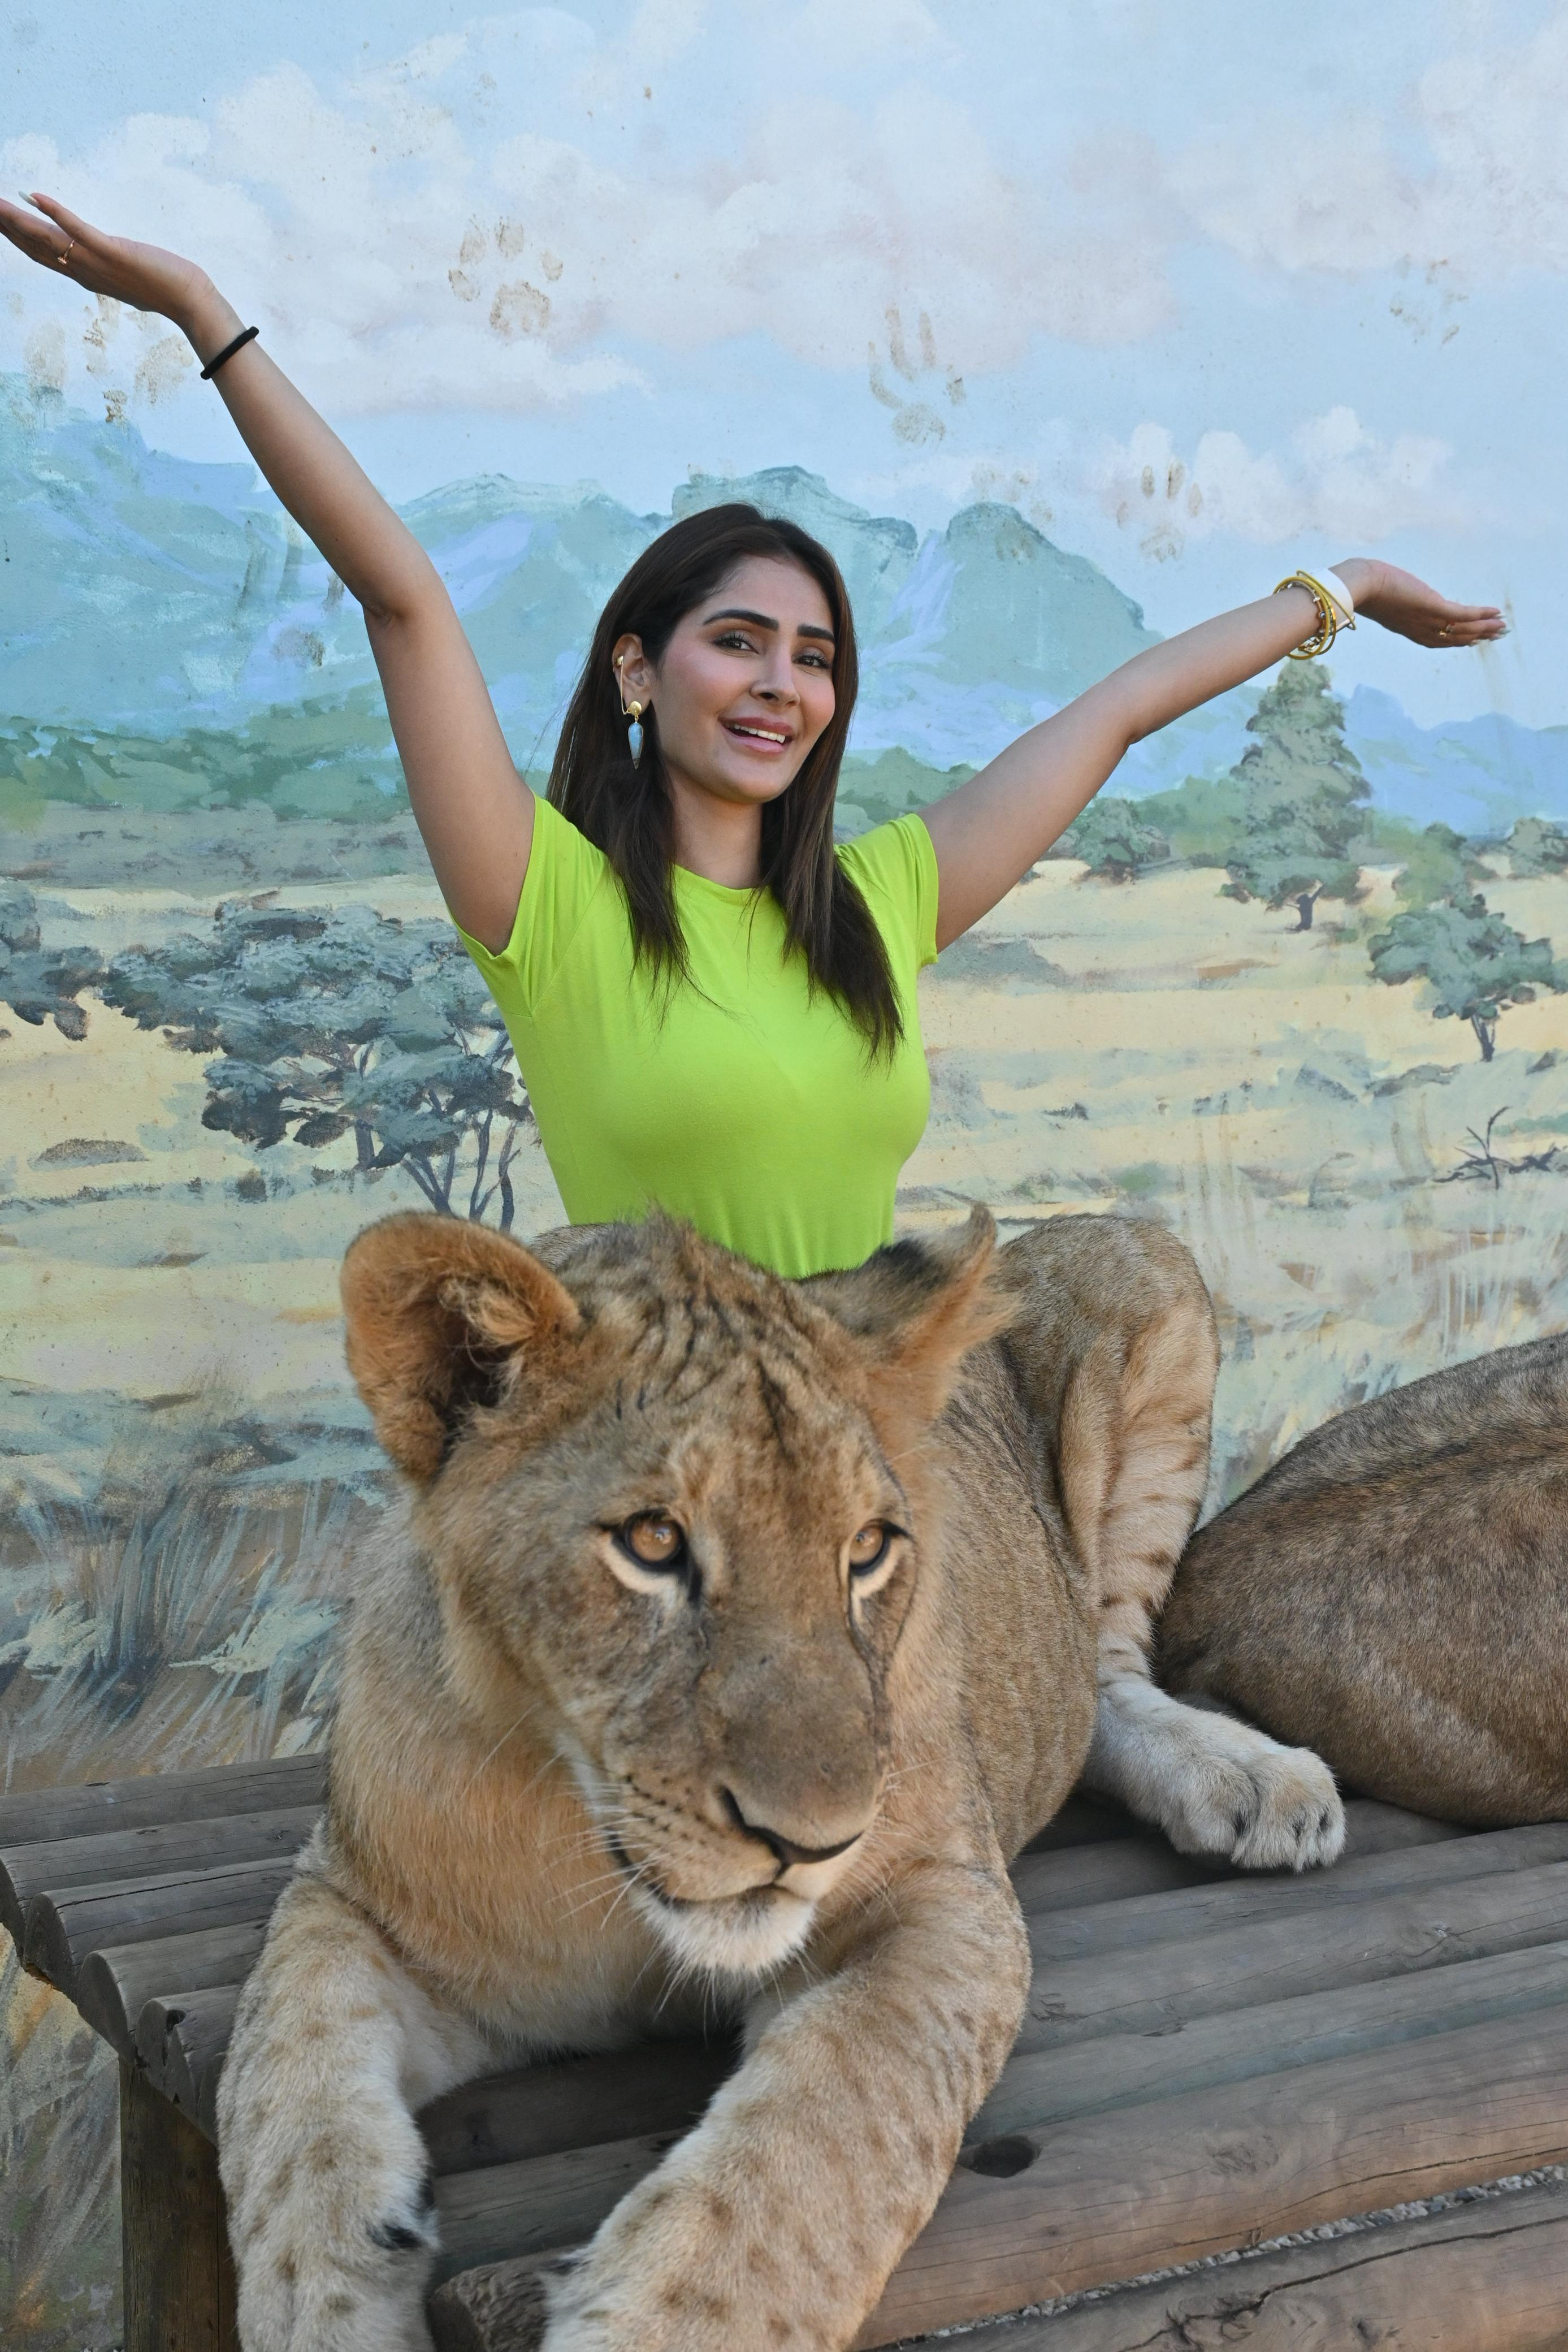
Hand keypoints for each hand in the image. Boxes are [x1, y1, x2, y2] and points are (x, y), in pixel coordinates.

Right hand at [0, 190, 212, 334]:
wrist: (189, 302)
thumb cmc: (165, 287)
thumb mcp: (127, 276)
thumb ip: (109, 266)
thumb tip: (104, 257)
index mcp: (85, 275)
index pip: (42, 255)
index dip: (16, 238)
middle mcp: (84, 271)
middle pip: (35, 247)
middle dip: (7, 227)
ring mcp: (96, 262)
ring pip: (47, 238)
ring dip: (18, 219)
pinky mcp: (113, 252)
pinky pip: (79, 230)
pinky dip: (56, 212)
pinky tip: (35, 195)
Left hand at [1334, 558, 1505, 648]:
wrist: (1360, 585)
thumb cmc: (1365, 587)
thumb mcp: (1381, 596)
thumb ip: (1391, 600)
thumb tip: (1386, 589)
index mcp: (1408, 629)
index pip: (1438, 639)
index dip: (1458, 640)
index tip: (1473, 639)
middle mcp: (1419, 629)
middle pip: (1454, 638)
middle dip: (1477, 636)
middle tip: (1496, 634)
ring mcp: (1426, 619)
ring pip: (1461, 629)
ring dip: (1484, 628)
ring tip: (1502, 626)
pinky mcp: (1432, 607)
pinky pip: (1462, 615)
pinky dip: (1480, 615)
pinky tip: (1494, 612)